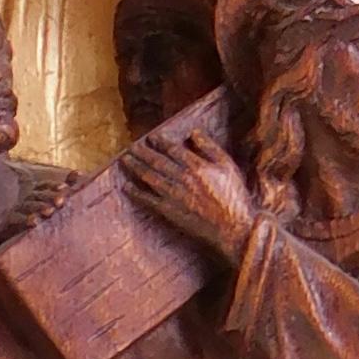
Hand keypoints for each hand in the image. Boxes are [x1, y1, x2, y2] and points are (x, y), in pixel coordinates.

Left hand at [126, 124, 255, 257]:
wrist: (232, 227)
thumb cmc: (233, 196)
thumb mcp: (227, 166)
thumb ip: (209, 147)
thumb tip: (194, 132)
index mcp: (196, 165)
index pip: (172, 149)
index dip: (160, 142)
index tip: (151, 138)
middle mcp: (181, 177)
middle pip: (157, 161)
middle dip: (142, 152)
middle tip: (131, 146)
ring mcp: (173, 194)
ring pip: (149, 176)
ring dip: (135, 167)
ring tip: (125, 160)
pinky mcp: (169, 210)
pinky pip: (148, 199)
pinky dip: (136, 192)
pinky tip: (127, 186)